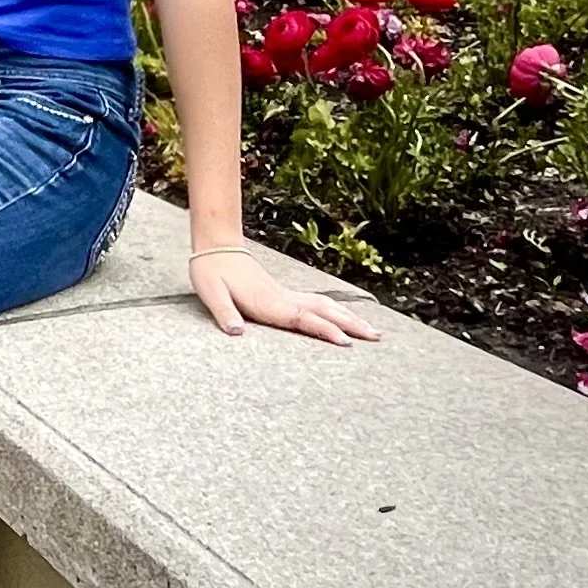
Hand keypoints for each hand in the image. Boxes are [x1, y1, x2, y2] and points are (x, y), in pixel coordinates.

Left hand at [189, 248, 375, 345]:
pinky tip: (343, 316)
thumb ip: (224, 312)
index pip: (303, 319)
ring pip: (324, 305)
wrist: (215, 245)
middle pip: (324, 311)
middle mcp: (283, 299)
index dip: (325, 330)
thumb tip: (236, 332)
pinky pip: (315, 303)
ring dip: (348, 316)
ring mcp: (285, 295)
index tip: (347, 342)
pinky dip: (335, 310)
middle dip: (351, 324)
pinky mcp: (283, 294)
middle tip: (377, 337)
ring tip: (371, 330)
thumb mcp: (211, 292)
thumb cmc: (211, 271)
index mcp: (269, 303)